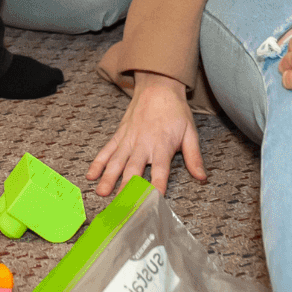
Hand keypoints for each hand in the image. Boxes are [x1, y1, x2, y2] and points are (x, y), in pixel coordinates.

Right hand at [87, 71, 206, 196]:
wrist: (157, 86)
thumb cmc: (175, 111)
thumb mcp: (190, 133)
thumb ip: (194, 157)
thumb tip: (201, 177)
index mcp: (162, 145)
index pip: (160, 170)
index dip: (157, 185)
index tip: (153, 200)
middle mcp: (143, 144)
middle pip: (133, 169)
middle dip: (126, 188)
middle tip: (121, 205)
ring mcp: (128, 140)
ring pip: (116, 162)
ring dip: (108, 178)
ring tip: (101, 193)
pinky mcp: (119, 135)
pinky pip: (106, 150)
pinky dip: (97, 162)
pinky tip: (90, 175)